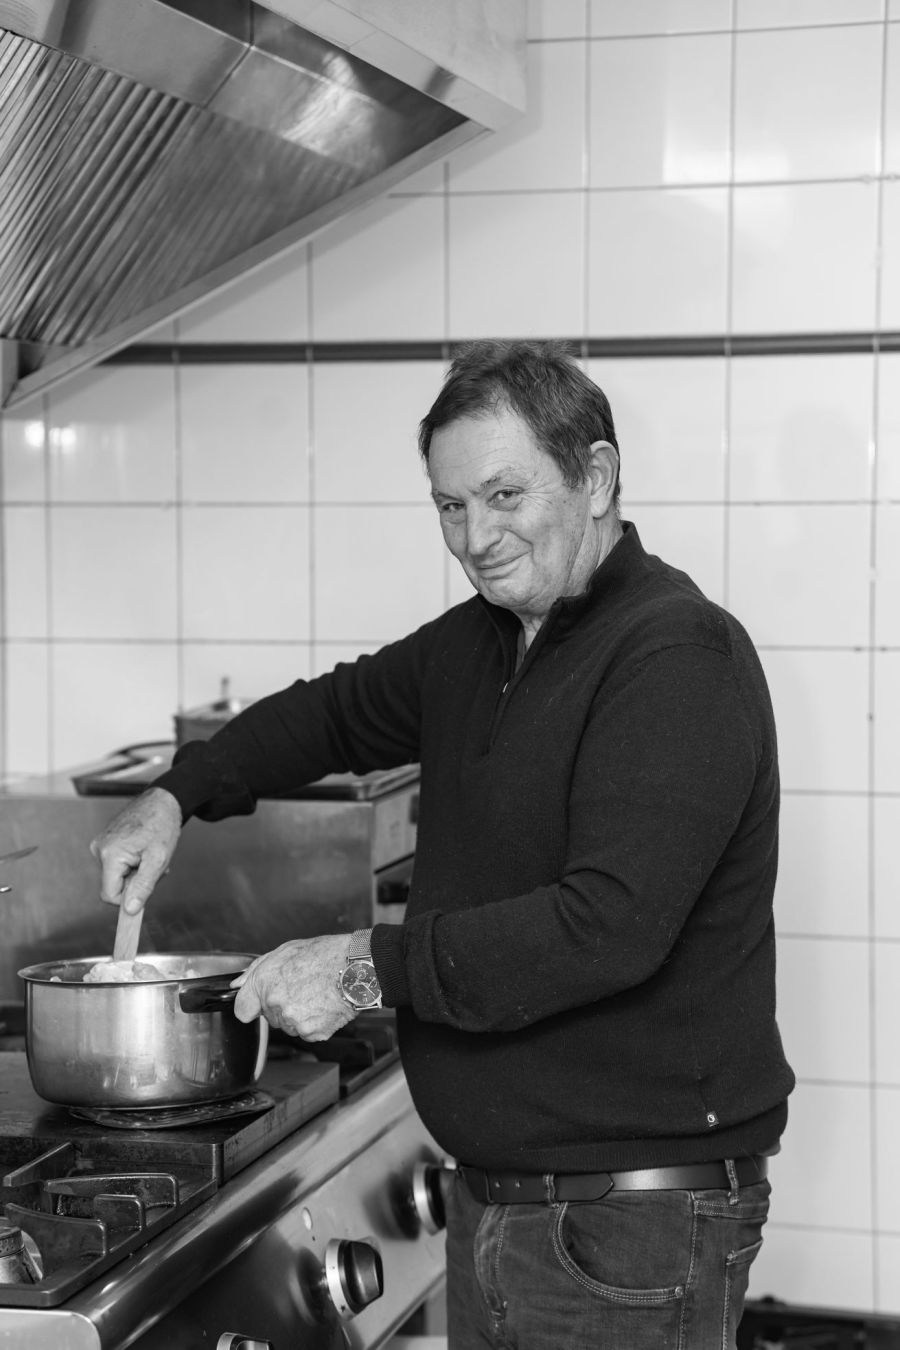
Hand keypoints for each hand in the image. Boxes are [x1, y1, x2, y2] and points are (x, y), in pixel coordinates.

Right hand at [90, 787, 181, 914]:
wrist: (163, 800)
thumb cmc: (162, 825)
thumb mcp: (158, 859)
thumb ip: (143, 886)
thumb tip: (130, 910)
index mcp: (109, 854)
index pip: (109, 895)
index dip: (128, 899)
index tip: (147, 889)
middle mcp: (99, 849)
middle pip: (114, 884)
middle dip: (136, 881)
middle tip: (155, 865)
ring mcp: (101, 843)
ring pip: (117, 874)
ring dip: (136, 871)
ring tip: (150, 854)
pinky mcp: (106, 841)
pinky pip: (117, 863)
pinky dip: (133, 861)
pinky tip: (144, 848)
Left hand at [232, 935, 356, 1039]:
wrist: (357, 968)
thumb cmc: (327, 954)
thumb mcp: (287, 950)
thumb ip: (256, 969)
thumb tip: (238, 984)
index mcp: (265, 982)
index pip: (242, 1009)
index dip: (251, 1004)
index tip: (257, 1002)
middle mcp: (275, 1004)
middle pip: (269, 1016)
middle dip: (281, 1005)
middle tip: (302, 987)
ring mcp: (293, 1021)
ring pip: (288, 1025)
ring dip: (298, 1015)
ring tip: (316, 994)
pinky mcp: (311, 1033)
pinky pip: (306, 1032)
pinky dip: (314, 1022)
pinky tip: (324, 1004)